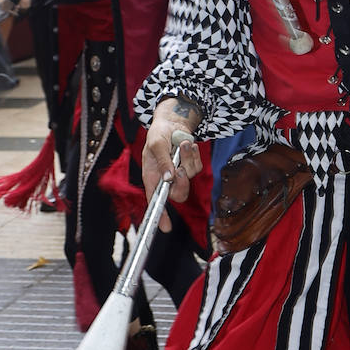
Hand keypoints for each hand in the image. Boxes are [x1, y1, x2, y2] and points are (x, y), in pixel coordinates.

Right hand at [142, 98, 202, 230]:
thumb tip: (167, 178)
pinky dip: (194, 155)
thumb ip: (161, 161)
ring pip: (190, 177)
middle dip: (182, 182)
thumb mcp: (156, 143)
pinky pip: (197, 167)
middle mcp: (165, 178)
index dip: (160, 215)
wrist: (172, 122)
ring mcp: (179, 173)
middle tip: (180, 169)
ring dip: (187, 159)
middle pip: (178, 194)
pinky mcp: (190, 166)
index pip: (155, 200)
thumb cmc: (159, 133)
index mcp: (152, 176)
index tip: (164, 227)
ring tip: (181, 144)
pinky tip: (187, 144)